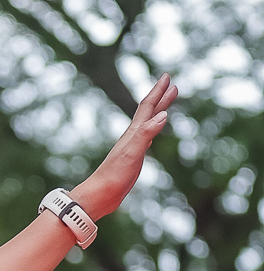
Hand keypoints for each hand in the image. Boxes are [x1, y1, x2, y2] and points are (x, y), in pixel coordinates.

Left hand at [75, 74, 176, 218]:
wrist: (100, 194)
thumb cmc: (114, 175)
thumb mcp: (132, 153)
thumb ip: (146, 133)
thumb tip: (163, 115)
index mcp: (134, 132)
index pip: (148, 106)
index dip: (158, 91)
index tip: (167, 76)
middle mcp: (132, 136)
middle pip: (148, 111)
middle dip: (160, 96)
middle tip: (171, 83)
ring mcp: (132, 147)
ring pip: (147, 123)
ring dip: (157, 111)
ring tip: (165, 104)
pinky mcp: (132, 158)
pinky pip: (145, 137)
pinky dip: (152, 129)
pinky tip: (153, 130)